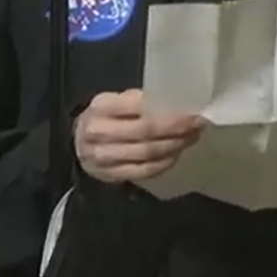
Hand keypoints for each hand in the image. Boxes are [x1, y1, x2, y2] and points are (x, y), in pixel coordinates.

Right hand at [74, 88, 204, 183]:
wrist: (78, 144)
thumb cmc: (104, 118)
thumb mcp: (115, 101)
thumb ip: (140, 101)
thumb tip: (179, 104)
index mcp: (101, 106)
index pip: (141, 107)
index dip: (170, 111)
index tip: (193, 110)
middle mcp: (99, 132)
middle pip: (147, 131)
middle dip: (177, 129)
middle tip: (198, 125)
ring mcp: (103, 157)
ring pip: (148, 153)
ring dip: (175, 145)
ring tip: (191, 137)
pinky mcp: (110, 175)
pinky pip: (145, 171)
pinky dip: (165, 162)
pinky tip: (176, 153)